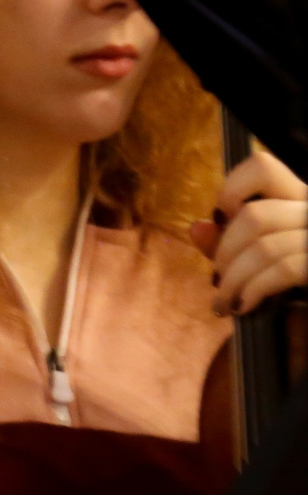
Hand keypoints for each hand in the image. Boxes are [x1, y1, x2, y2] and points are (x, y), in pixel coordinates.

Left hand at [191, 150, 305, 317]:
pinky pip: (284, 269)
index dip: (231, 189)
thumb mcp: (258, 262)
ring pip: (264, 244)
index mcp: (300, 202)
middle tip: (220, 279)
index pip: (263, 167)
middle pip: (254, 214)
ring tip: (226, 301)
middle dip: (224, 252)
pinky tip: (244, 306)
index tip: (223, 219)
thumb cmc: (293, 294)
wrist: (305, 327)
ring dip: (234, 279)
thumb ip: (229, 244)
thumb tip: (197, 227)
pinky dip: (253, 290)